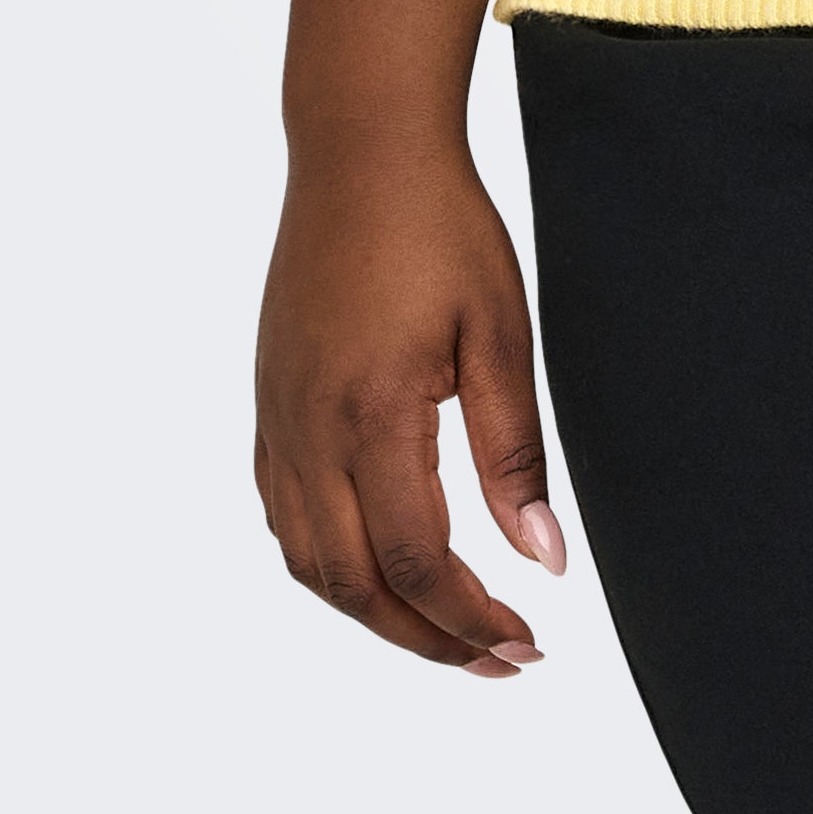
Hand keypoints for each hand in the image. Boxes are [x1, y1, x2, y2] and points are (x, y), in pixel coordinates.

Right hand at [255, 140, 561, 674]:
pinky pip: (283, 515)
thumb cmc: (441, 229)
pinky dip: (329, 563)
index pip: (415, 560)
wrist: (361, 154)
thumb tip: (543, 560)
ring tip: (444, 629)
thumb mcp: (499, 334)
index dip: (469, 618)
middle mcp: (308, 432)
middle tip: (496, 660)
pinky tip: (378, 565)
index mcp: (372, 417)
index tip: (525, 643)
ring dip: (373, 611)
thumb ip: (514, 455)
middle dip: (424, 638)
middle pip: (352, 584)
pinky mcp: (269, 404)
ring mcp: (277, 420)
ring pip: (308, 562)